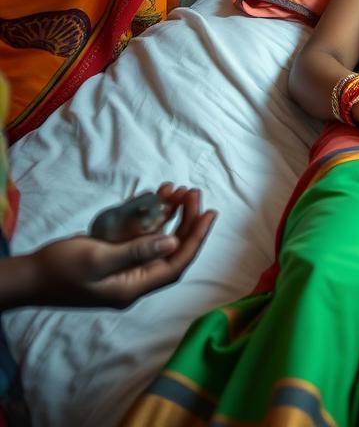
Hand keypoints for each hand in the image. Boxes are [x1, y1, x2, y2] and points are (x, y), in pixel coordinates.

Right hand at [25, 185, 215, 308]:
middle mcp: (135, 280)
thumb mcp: (98, 259)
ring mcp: (126, 269)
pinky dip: (153, 218)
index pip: (176, 264)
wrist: (30, 277)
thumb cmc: (60, 270)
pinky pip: (143, 236)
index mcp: (134, 287)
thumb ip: (136, 251)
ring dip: (172, 216)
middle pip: (172, 250)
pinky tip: (158, 198)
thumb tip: (171, 244)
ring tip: (180, 191)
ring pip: (159, 241)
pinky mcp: (117, 258)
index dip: (196, 239)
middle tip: (194, 194)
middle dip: (187, 222)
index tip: (209, 214)